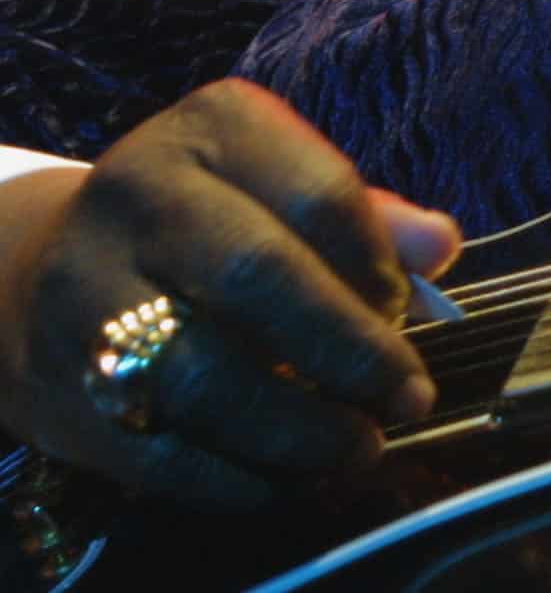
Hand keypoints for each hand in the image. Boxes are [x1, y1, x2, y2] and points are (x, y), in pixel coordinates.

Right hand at [0, 79, 460, 504]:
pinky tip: (289, 479)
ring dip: (298, 428)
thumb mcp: (283, 188)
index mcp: (213, 130)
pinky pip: (157, 449)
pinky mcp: (61, 388)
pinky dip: (237, 477)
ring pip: (200, 373)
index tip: (408, 315)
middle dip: (350, 348)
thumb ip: (369, 218)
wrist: (49, 270)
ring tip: (357, 448)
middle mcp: (139, 196)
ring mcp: (86, 292)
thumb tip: (441, 246)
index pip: (320, 192)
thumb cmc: (211, 227)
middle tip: (406, 398)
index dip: (378, 266)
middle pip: (258, 274)